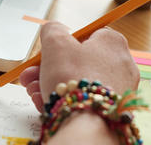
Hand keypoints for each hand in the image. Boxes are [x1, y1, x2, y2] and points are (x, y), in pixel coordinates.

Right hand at [19, 22, 138, 111]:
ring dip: (52, 84)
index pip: (85, 35)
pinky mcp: (111, 108)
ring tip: (32, 91)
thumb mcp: (55, 42)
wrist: (86, 121)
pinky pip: (84, 99)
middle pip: (78, 61)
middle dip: (48, 68)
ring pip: (79, 82)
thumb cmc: (74, 77)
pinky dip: (64, 100)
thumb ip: (52, 29)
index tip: (44, 53)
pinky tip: (45, 103)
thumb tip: (53, 29)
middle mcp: (121, 64)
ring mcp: (118, 88)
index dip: (61, 44)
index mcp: (113, 42)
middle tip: (30, 75)